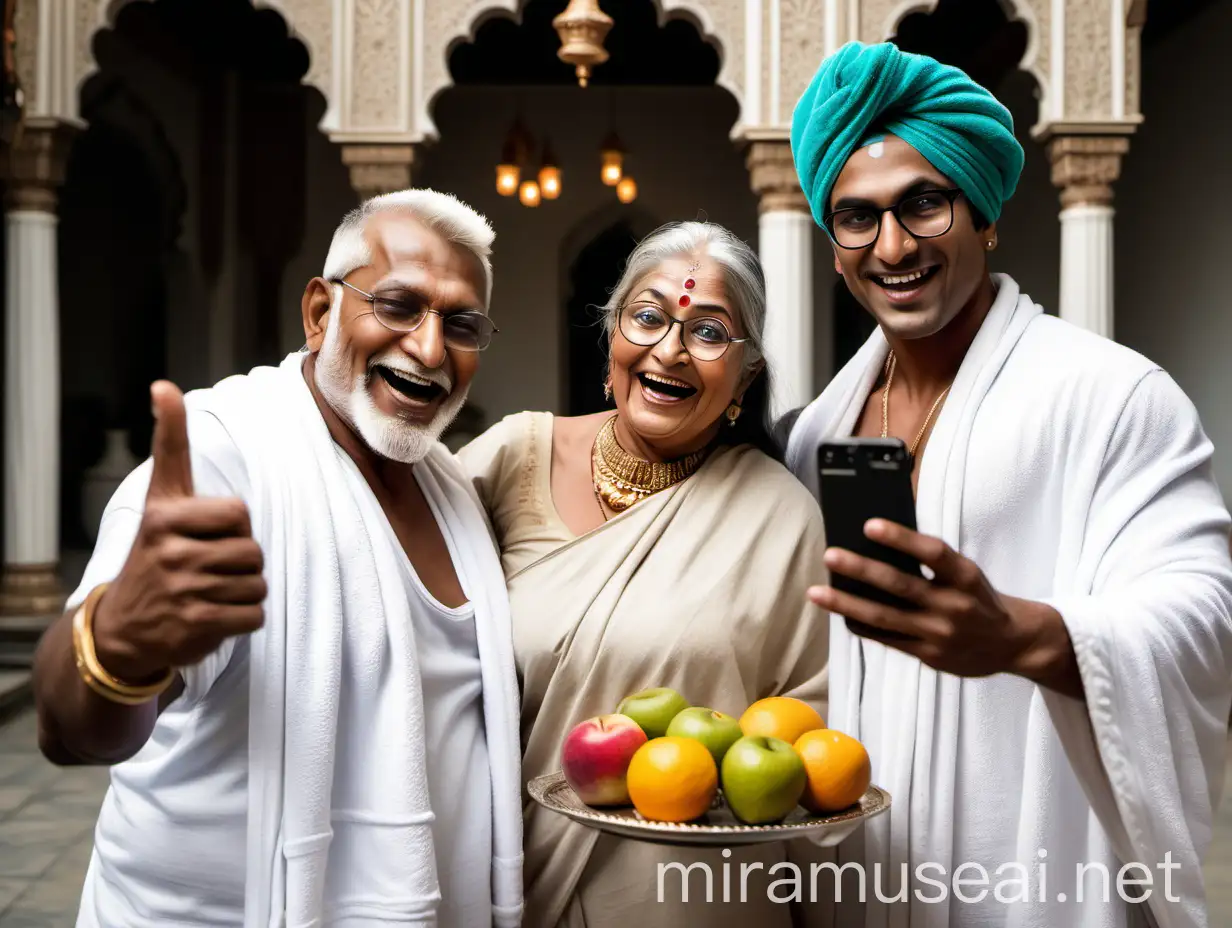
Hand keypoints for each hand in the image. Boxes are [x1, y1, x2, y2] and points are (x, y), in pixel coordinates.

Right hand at [90, 381, 265, 682]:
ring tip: (209, 592)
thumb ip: (170, 442)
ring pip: (257, 584)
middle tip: (207, 569)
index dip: (236, 526)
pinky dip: (243, 618)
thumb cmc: (157, 551)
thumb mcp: (161, 495)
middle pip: (253, 551)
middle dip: (241, 562)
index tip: (205, 531)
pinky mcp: (196, 625)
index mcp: (165, 515)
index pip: (239, 513)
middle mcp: (170, 550)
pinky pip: (254, 615)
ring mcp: (182, 589)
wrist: (124, 627)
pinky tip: (214, 615)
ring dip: (243, 592)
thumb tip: (164, 385)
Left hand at [807, 519, 1079, 692]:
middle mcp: (953, 605)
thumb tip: (879, 546)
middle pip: (900, 585)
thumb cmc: (978, 598)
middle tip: (830, 554)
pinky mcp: (928, 655)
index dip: (901, 538)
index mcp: (965, 576)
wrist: (1013, 644)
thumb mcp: (966, 574)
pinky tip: (839, 613)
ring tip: (817, 592)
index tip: (870, 524)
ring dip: (846, 603)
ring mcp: (939, 633)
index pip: (932, 552)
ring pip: (884, 618)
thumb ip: (931, 563)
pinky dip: (860, 624)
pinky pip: (886, 639)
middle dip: (861, 569)